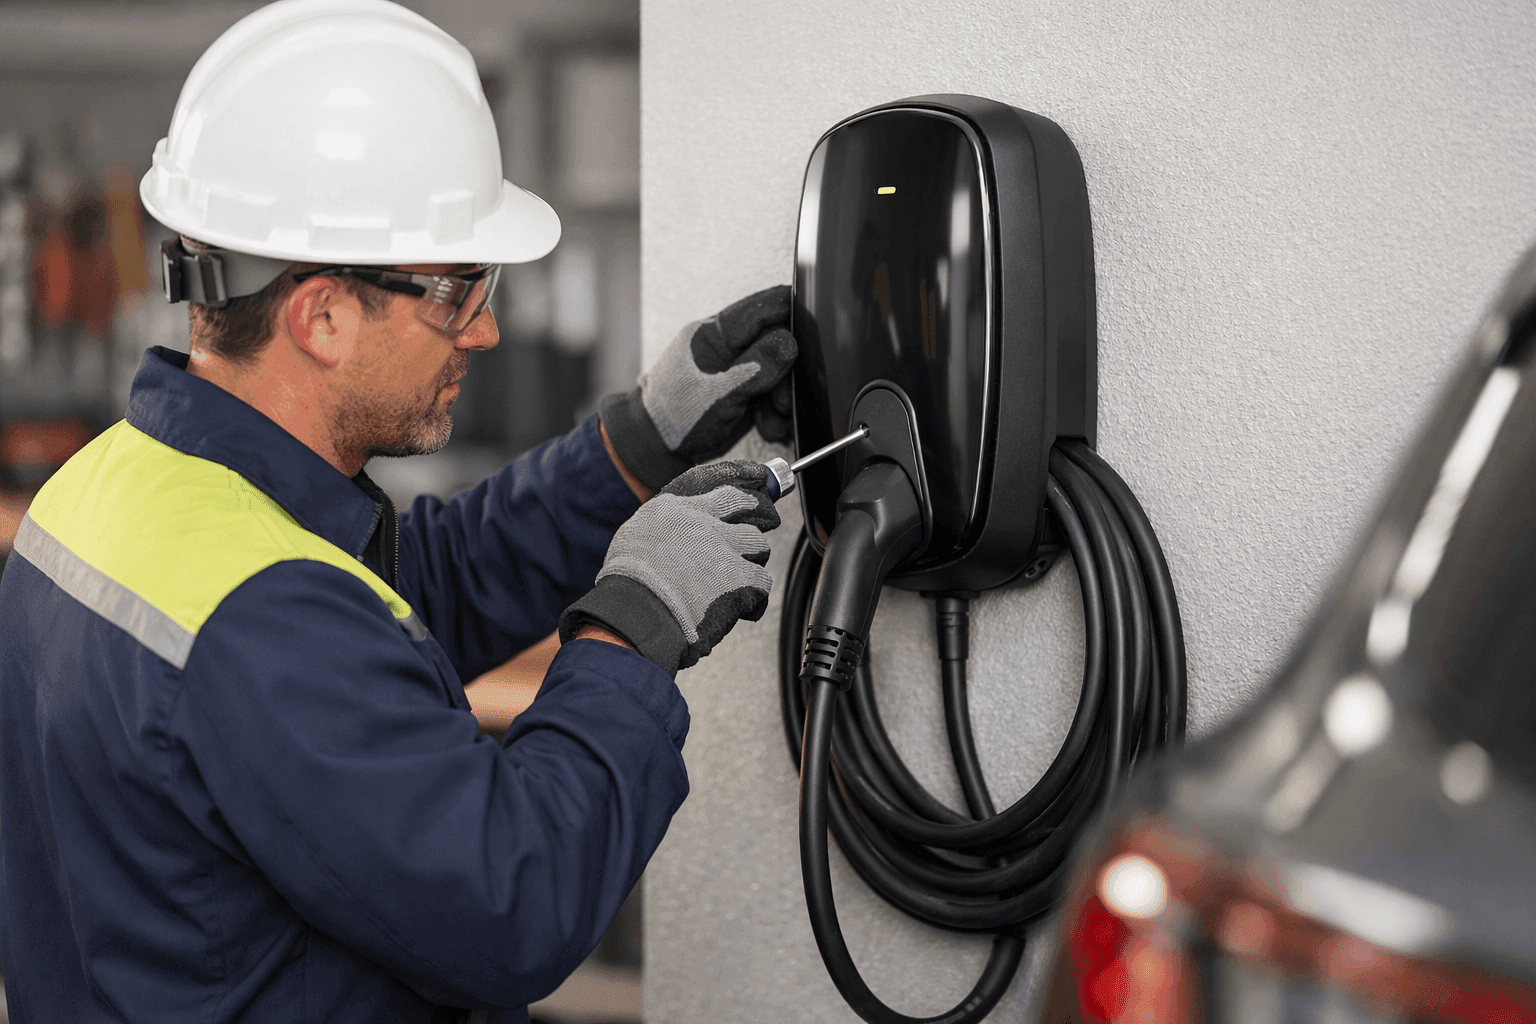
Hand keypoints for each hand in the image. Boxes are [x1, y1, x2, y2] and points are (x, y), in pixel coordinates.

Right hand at [558, 461, 780, 673]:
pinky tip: (744, 603)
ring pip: (758, 545)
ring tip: (743, 578)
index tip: (748, 504)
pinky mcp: (739, 577)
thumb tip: (663, 541)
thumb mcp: (633, 538)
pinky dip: (756, 593)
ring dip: (753, 560)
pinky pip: (762, 580)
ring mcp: (725, 548)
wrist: (636, 606)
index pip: (723, 496)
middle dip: (747, 536)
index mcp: (679, 511)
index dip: (741, 501)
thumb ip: (657, 532)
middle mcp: (706, 524)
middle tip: (745, 549)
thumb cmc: (626, 579)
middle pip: (746, 520)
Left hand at [599, 286, 795, 491]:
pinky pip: (769, 393)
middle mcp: (727, 348)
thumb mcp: (718, 394)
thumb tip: (787, 343)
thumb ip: (754, 368)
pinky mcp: (742, 392)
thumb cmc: (673, 418)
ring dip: (781, 398)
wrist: (657, 449)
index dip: (788, 314)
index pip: (760, 309)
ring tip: (773, 419)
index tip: (810, 327)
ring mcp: (735, 370)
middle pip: (775, 344)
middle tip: (783, 401)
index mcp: (713, 334)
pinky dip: (773, 412)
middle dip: (786, 374)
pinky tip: (768, 425)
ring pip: (776, 372)